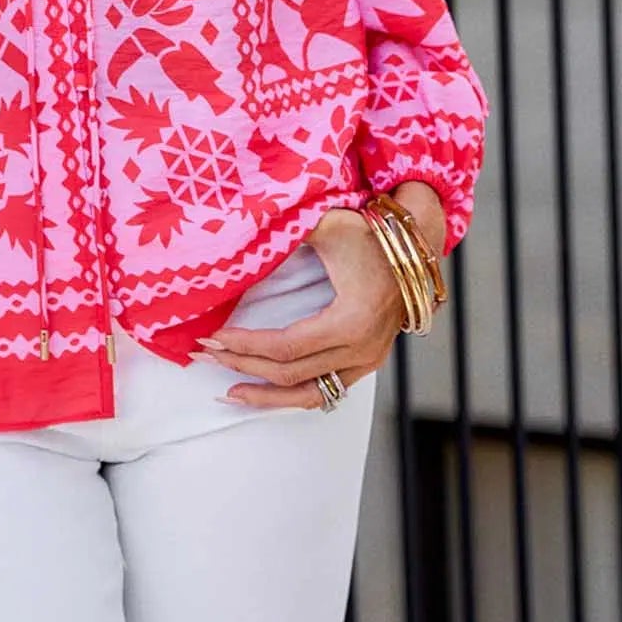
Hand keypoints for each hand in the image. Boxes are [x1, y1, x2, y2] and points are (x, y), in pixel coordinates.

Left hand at [192, 202, 409, 410]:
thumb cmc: (370, 234)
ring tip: (229, 392)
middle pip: (290, 373)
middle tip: (206, 354)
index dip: (245, 345)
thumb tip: (239, 231)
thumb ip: (285, 229)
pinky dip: (294, 395)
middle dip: (243, 364)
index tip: (213, 337)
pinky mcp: (368, 363)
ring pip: (310, 395)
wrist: (415, 247)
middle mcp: (361, 349)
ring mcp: (368, 361)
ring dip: (267, 395)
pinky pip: (327, 391)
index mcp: (351, 321)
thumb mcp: (326, 225)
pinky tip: (267, 393)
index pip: (285, 347)